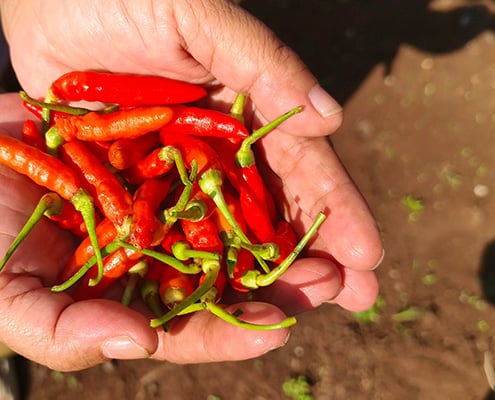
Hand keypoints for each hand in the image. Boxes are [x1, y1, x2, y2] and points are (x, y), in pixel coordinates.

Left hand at [0, 0, 382, 310]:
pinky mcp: (126, 182)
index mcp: (244, 106)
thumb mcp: (199, 14)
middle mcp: (215, 145)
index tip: (368, 258)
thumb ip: (263, 63)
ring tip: (287, 319)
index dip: (336, 209)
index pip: (301, 163)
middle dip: (311, 254)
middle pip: (270, 208)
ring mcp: (171, 169)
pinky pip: (160, 230)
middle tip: (351, 301)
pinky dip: (185, 265)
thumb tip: (333, 120)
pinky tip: (206, 303)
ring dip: (256, 274)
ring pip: (222, 231)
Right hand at [0, 93, 343, 370]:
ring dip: (279, 231)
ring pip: (230, 223)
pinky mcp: (158, 151)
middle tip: (333, 282)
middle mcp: (151, 255)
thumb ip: (62, 336)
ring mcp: (158, 202)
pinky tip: (285, 165)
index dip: (231, 333)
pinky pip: (209, 161)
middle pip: (225, 277)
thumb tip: (138, 345)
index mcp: (123, 300)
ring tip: (331, 234)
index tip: (278, 329)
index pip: (186, 328)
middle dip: (280, 285)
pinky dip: (245, 170)